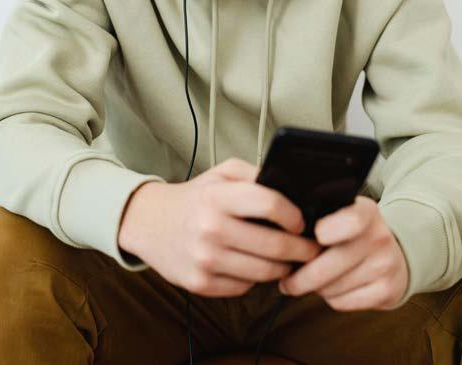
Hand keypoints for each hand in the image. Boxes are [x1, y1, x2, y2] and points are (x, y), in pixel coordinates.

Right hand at [118, 157, 320, 297]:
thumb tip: (291, 190)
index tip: (302, 222)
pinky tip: (254, 266)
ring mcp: (205, 260)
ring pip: (265, 272)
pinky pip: (245, 287)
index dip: (294, 215)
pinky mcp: (201, 284)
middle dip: (302, 249)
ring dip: (283, 267)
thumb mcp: (221, 174)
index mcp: (217, 196)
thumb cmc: (195, 197)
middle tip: (311, 248)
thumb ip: (255, 175)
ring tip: (287, 259)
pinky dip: (255, 279)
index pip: (270, 204)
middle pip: (275, 245)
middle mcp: (211, 228)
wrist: (150, 223)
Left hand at [278, 196, 409, 310]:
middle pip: (329, 264)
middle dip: (300, 277)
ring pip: (331, 287)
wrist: (395, 255)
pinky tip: (332, 288)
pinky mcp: (387, 291)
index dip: (328, 230)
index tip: (314, 236)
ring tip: (312, 280)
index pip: (350, 221)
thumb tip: (282, 233)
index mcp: (366, 212)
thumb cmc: (354, 234)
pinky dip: (330, 299)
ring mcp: (385, 265)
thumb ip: (319, 216)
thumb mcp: (343, 213)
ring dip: (315, 288)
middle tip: (286, 280)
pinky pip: (342, 302)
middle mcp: (379, 237)